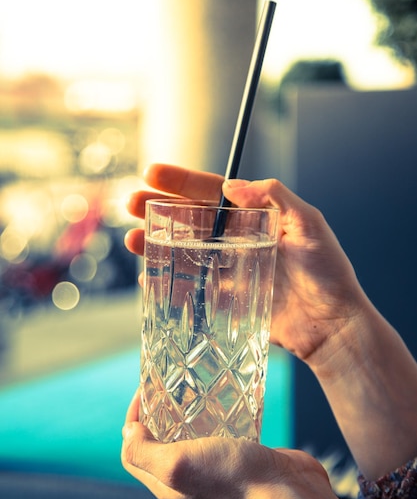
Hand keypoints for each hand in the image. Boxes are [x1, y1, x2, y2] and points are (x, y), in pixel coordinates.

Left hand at [121, 390, 330, 498]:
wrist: (285, 492)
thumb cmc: (230, 476)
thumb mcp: (177, 463)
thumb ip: (144, 451)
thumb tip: (127, 432)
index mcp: (166, 483)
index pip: (133, 453)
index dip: (132, 421)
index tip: (144, 392)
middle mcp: (187, 480)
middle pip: (159, 445)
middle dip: (156, 415)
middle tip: (166, 387)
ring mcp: (213, 470)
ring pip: (189, 439)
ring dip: (185, 415)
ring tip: (191, 390)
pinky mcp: (237, 459)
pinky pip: (217, 435)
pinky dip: (212, 418)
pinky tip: (220, 402)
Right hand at [125, 164, 366, 365]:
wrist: (332, 325)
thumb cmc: (328, 273)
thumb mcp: (310, 226)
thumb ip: (277, 198)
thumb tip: (232, 185)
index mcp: (255, 217)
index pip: (212, 192)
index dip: (181, 182)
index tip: (151, 173)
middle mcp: (238, 239)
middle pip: (191, 219)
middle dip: (159, 209)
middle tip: (130, 203)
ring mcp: (230, 268)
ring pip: (185, 251)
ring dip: (156, 243)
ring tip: (132, 240)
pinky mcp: (227, 297)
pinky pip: (192, 285)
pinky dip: (169, 281)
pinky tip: (149, 276)